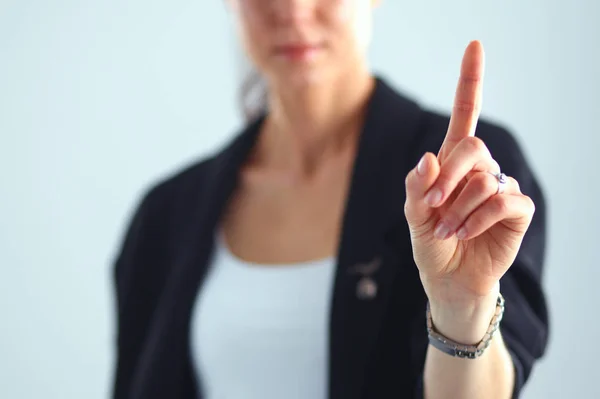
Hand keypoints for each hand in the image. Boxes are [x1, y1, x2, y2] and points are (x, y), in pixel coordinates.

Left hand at [404, 41, 534, 337]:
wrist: (448, 279)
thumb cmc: (430, 244)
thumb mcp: (414, 216)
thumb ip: (416, 188)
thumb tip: (428, 157)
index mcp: (452, 162)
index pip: (464, 114)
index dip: (470, 80)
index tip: (475, 45)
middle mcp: (479, 168)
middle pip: (472, 147)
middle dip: (448, 177)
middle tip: (431, 206)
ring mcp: (500, 186)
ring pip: (484, 179)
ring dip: (457, 209)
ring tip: (445, 231)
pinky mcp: (517, 209)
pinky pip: (502, 200)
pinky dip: (477, 218)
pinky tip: (463, 234)